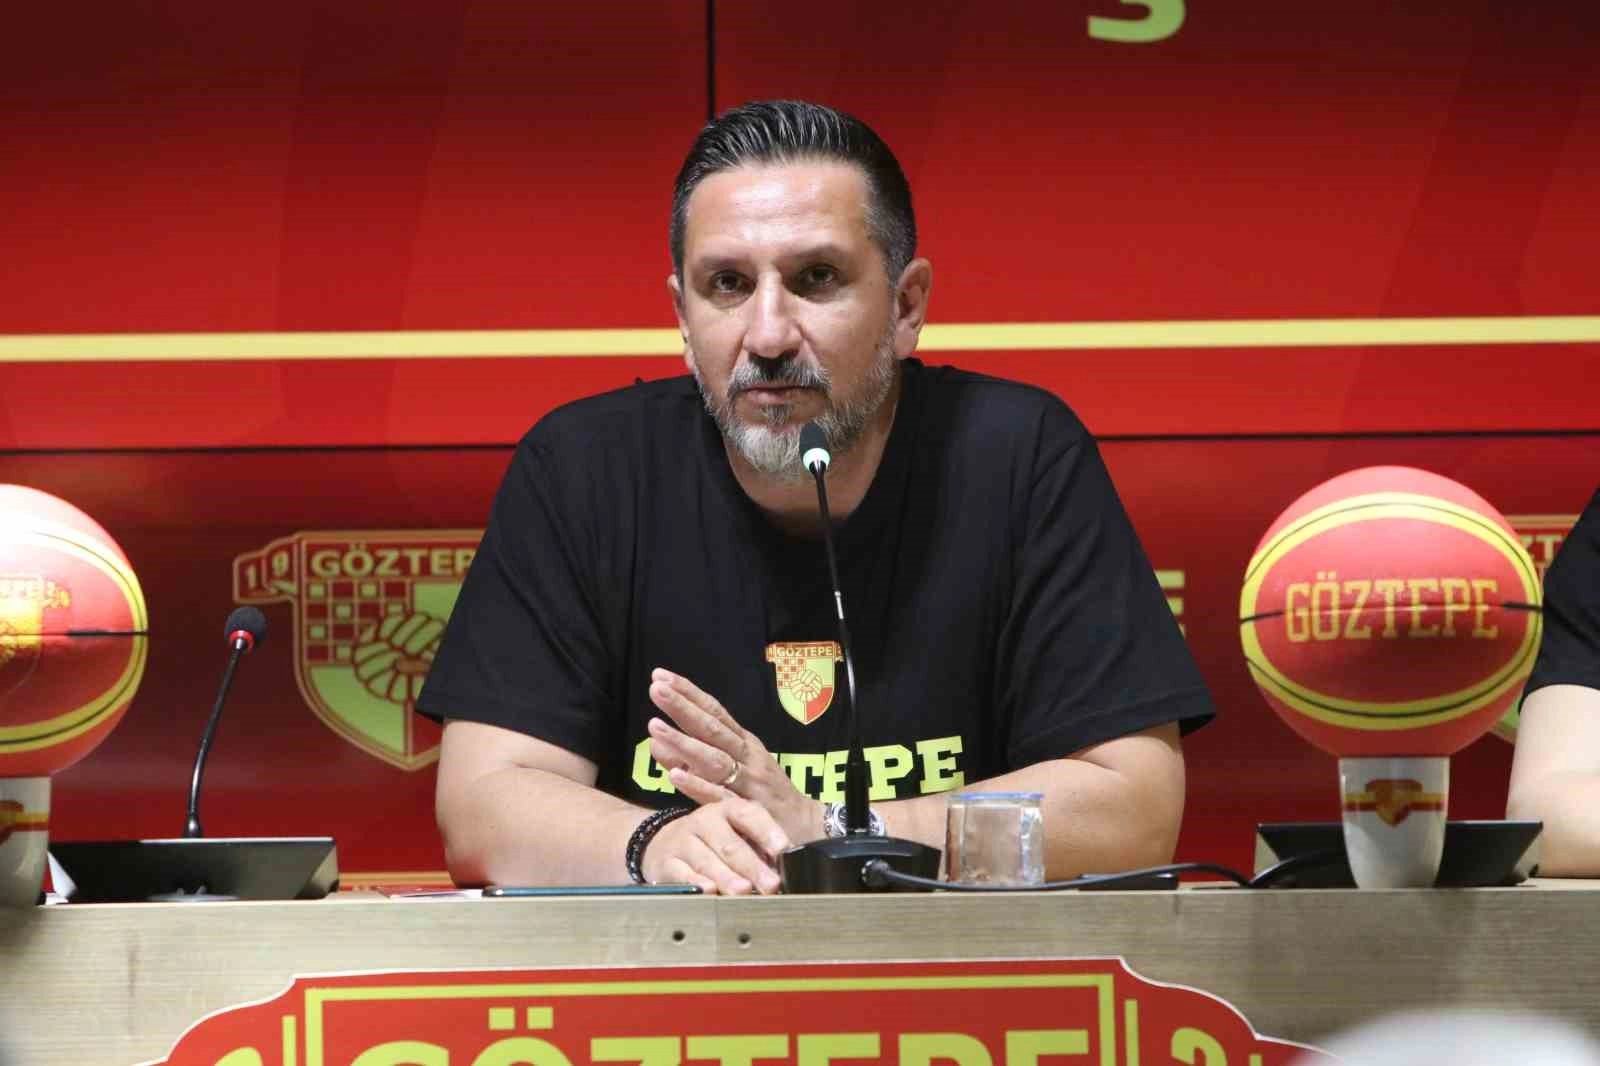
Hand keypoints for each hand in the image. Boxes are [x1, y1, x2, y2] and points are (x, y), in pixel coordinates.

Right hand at [639, 793, 788, 894]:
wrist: (665, 843)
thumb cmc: (713, 841)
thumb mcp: (736, 834)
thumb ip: (760, 849)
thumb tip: (785, 869)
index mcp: (728, 809)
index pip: (750, 816)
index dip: (768, 832)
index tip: (783, 849)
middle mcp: (705, 821)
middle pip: (731, 845)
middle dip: (752, 866)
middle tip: (770, 884)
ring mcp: (683, 840)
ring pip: (707, 861)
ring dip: (727, 877)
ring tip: (744, 891)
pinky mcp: (667, 862)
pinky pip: (682, 873)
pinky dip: (696, 883)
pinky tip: (709, 891)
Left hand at [647, 668, 823, 845]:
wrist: (807, 826)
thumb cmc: (765, 795)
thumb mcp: (734, 769)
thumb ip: (693, 757)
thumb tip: (654, 740)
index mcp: (744, 743)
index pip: (714, 712)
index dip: (688, 693)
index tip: (661, 675)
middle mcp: (747, 757)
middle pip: (713, 729)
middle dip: (684, 708)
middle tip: (657, 688)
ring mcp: (749, 783)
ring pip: (714, 759)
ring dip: (685, 742)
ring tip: (655, 727)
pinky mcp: (749, 811)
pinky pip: (720, 797)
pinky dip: (698, 786)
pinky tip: (675, 775)